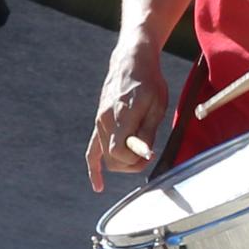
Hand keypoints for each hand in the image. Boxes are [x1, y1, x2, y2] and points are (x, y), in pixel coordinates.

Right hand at [88, 60, 170, 189]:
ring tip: (140, 153)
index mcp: (121, 116)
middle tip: (148, 154)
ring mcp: (99, 122)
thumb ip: (148, 132)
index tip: (150, 153)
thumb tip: (145, 155)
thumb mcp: (156, 106)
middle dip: (132, 164)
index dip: (136, 159)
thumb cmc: (149, 82)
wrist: (132, 63)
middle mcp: (105, 121)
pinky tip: (98, 185)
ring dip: (123, 162)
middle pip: (113, 159)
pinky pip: (92, 150)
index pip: (120, 153)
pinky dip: (94, 168)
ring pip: (106, 157)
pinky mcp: (99, 123)